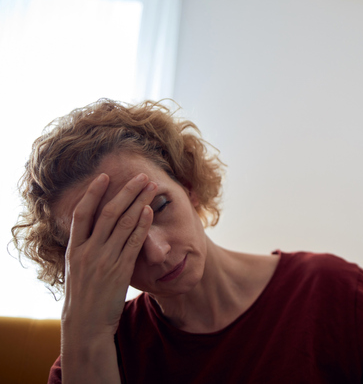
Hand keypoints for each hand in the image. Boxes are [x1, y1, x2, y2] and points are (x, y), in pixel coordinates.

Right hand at [62, 172, 156, 337]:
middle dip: (126, 191)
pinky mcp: (120, 270)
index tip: (104, 176)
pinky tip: (149, 211)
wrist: (86, 323)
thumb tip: (94, 229)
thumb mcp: (77, 267)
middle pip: (108, 213)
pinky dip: (142, 224)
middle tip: (141, 176)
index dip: (93, 193)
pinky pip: (133, 242)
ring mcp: (104, 260)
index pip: (82, 213)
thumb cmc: (84, 295)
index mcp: (74, 248)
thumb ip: (86, 247)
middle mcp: (87, 251)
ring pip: (123, 223)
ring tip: (151, 187)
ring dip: (139, 202)